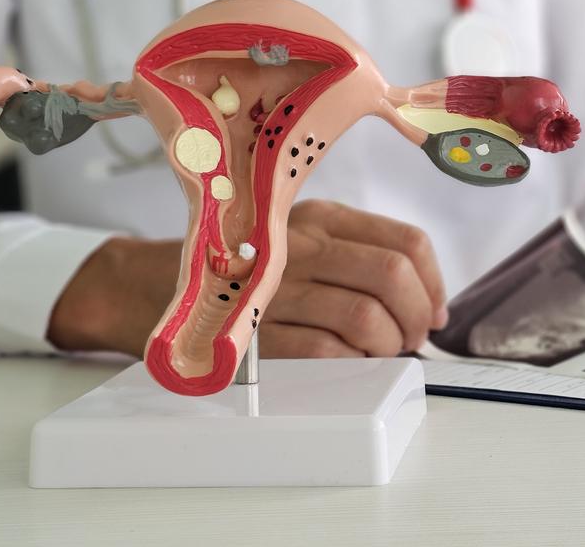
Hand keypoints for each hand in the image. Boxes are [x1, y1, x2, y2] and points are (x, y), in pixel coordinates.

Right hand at [48, 199, 447, 357]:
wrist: (149, 284)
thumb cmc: (243, 267)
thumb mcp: (300, 240)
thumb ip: (358, 256)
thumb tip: (427, 303)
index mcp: (323, 217)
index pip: (406, 241)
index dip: (434, 282)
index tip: (434, 311)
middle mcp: (302, 244)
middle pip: (391, 274)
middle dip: (417, 316)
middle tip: (412, 339)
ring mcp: (276, 285)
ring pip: (364, 315)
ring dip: (387, 345)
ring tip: (380, 354)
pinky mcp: (253, 329)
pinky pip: (323, 351)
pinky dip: (350, 364)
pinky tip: (347, 365)